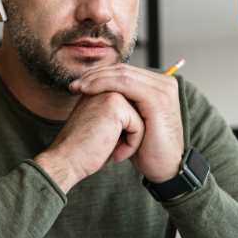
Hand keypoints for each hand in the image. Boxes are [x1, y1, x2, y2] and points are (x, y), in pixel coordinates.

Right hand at [34, 92, 144, 193]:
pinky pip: (139, 126)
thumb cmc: (84, 151)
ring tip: (115, 151)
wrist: (67, 161)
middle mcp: (105, 88)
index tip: (109, 146)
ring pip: (141, 118)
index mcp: (100, 92)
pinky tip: (116, 153)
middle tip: (113, 149)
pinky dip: (132, 144)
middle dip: (131, 134)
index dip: (128, 131)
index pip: (132, 108)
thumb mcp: (104, 129)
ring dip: (132, 140)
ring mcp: (110, 93)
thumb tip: (141, 117)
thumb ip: (119, 117)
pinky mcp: (115, 104)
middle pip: (139, 112)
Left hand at [69, 64, 183, 183]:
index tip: (78, 84)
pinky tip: (88, 91)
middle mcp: (164, 83)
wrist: (163, 169)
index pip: (124, 71)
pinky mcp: (157, 99)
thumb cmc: (146, 150)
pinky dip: (104, 84)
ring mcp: (162, 89)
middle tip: (74, 84)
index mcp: (159, 86)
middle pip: (122, 69)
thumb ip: (123, 105)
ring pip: (122, 73)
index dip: (99, 74)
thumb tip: (97, 94)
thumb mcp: (134, 123)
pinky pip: (125, 83)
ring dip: (96, 79)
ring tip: (77, 88)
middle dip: (95, 75)